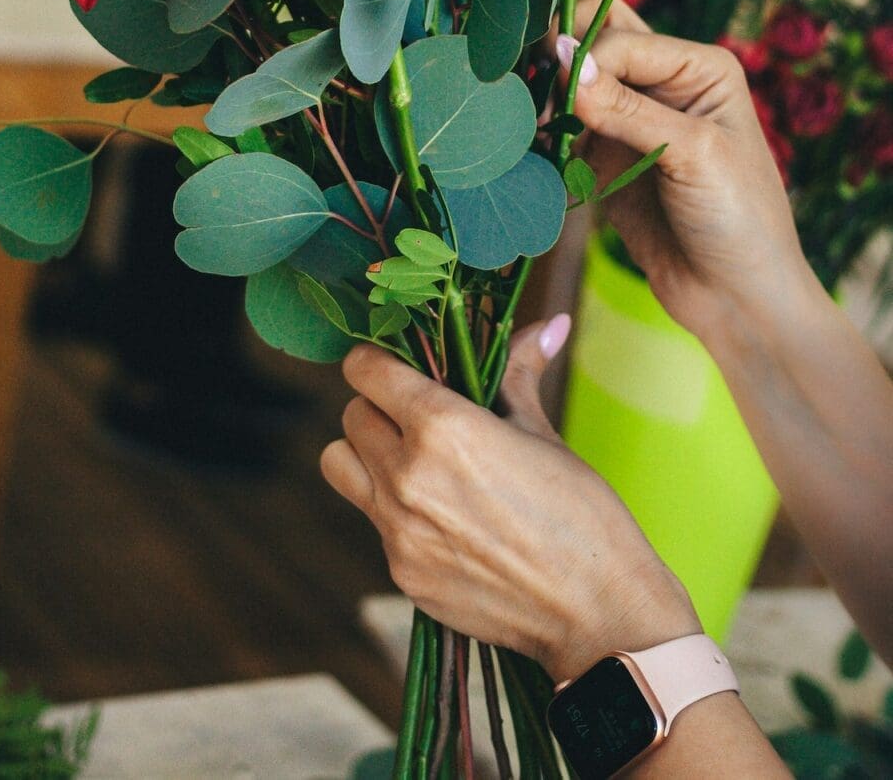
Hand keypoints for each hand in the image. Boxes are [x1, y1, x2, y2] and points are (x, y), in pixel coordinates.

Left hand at [321, 324, 697, 681]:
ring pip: (340, 465)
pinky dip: (394, 510)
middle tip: (416, 415)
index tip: (394, 366)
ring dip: (366, 455)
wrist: (598, 613)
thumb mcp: (544, 432)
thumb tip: (550, 324)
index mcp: (442, 427)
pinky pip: (373, 521)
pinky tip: (446, 518)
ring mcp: (398, 531)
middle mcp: (407, 476)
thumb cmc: (583, 515)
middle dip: (378, 407)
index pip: (364, 371)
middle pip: (351, 415)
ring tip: (412, 461)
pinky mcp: (401, 573)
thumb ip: (521, 372)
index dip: (376, 361)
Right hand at [560, 0, 817, 344]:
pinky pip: (564, 131)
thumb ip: (624, 106)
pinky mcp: (606, 160)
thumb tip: (560, 56)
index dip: (582, 60)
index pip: (620, 38)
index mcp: (698, 67)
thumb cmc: (739, 218)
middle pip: (594, 41)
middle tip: (533, 95)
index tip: (554, 97)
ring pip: (573, 84)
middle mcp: (664, 84)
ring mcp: (632, 121)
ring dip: (547, 101)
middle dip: (559, 59)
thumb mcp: (691, 153)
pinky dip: (545, 138)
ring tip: (529, 130)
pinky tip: (532, 152)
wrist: (736, 299)